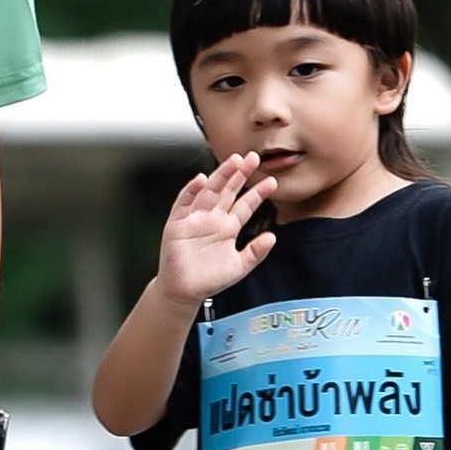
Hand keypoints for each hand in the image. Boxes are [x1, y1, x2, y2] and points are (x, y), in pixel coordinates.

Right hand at [156, 152, 274, 308]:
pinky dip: (191, 191)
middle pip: (228, 191)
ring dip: (220, 176)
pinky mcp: (178, 223)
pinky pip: (184, 203)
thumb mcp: (239, 266)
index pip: (245, 205)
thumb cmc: (209, 279)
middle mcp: (213, 219)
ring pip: (209, 191)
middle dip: (240, 174)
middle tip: (253, 159)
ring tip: (233, 162)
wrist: (184, 291)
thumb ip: (256, 252)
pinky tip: (201, 180)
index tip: (271, 182)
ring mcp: (195, 219)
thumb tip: (272, 237)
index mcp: (228, 227)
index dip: (258, 193)